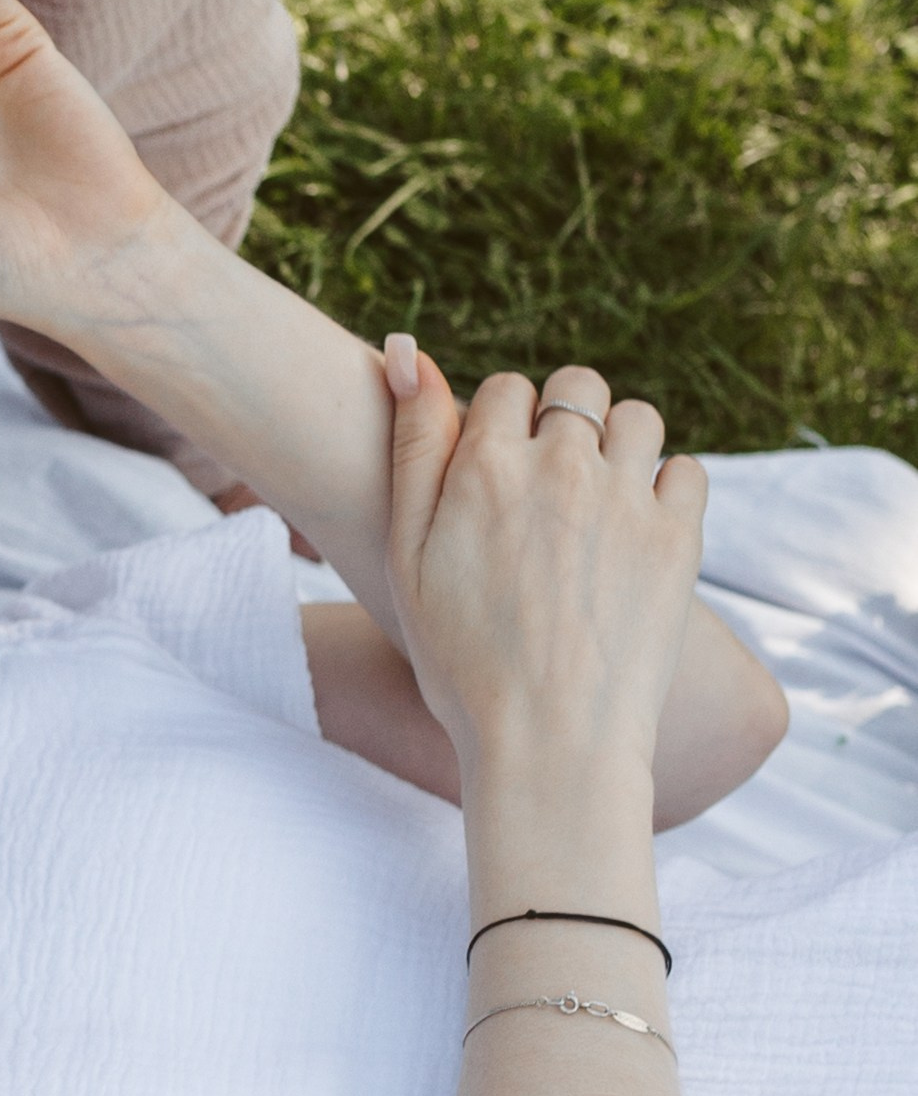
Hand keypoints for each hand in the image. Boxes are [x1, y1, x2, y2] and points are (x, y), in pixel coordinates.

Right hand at [385, 346, 705, 784]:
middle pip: (576, 388)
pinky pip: (688, 471)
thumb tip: (407, 351)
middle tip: (552, 482)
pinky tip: (638, 528)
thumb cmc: (460, 661)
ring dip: (619, 442)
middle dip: (563, 418)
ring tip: (600, 499)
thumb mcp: (406, 553)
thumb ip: (412, 446)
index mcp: (484, 465)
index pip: (503, 389)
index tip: (497, 473)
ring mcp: (625, 499)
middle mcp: (559, 466)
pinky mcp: (677, 539)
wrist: (549, 744)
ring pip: (638, 418)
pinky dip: (669, 485)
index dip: (498, 426)